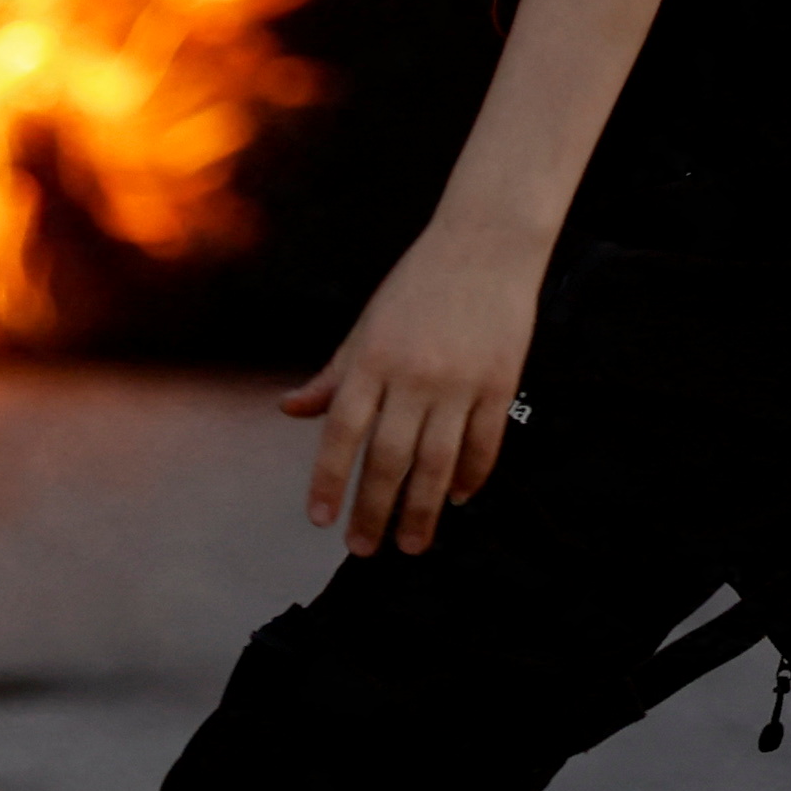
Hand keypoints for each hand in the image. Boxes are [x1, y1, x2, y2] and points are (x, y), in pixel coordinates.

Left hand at [279, 215, 540, 556]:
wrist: (485, 243)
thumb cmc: (419, 283)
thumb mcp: (366, 325)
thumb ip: (333, 375)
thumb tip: (290, 409)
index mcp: (372, 358)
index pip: (342, 432)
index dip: (328, 480)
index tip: (320, 519)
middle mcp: (412, 375)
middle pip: (389, 458)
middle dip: (373, 510)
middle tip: (363, 547)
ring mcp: (459, 382)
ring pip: (438, 463)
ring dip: (422, 510)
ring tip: (411, 543)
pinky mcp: (499, 383)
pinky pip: (484, 444)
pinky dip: (472, 477)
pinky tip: (460, 499)